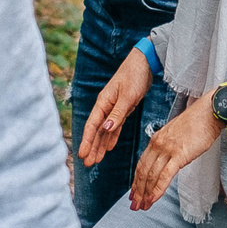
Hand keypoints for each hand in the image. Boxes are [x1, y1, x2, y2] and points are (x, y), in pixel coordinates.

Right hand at [79, 47, 153, 167]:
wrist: (144, 63)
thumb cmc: (134, 75)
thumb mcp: (128, 95)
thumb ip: (117, 113)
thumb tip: (105, 129)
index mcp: (103, 102)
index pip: (92, 125)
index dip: (86, 141)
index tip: (82, 155)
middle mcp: (105, 106)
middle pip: (96, 131)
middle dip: (91, 147)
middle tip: (87, 164)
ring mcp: (113, 108)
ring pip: (104, 131)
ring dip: (99, 145)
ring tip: (95, 160)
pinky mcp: (122, 108)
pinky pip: (114, 126)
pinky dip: (111, 137)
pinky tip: (108, 148)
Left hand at [131, 96, 219, 210]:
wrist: (210, 112)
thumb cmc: (198, 123)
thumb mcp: (177, 135)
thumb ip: (170, 147)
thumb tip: (169, 160)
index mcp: (156, 139)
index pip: (142, 163)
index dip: (136, 180)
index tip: (134, 192)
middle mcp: (158, 144)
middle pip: (143, 172)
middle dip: (138, 190)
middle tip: (135, 204)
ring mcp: (167, 150)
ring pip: (151, 176)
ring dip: (145, 193)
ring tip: (143, 206)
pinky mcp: (179, 155)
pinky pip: (164, 176)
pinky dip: (157, 190)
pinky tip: (153, 199)